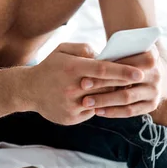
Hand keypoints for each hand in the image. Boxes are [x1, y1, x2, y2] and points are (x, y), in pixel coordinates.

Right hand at [28, 42, 143, 124]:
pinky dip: (96, 105)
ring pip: (101, 100)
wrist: (28, 90)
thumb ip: (83, 48)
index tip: (139, 73)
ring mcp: (71, 105)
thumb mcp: (61, 50)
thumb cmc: (49, 67)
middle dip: (120, 83)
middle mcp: (71, 88)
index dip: (123, 71)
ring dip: (108, 95)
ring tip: (109, 88)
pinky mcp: (70, 118)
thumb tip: (103, 55)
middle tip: (131, 80)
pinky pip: (92, 112)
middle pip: (105, 86)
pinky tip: (90, 98)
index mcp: (71, 68)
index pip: (103, 69)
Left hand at [80, 45, 166, 117]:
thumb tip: (91, 56)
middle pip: (125, 81)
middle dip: (102, 84)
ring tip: (86, 102)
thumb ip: (114, 52)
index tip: (86, 70)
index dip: (105, 68)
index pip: (126, 64)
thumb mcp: (127, 50)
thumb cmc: (132, 59)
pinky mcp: (152, 106)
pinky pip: (130, 111)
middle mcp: (156, 75)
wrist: (153, 74)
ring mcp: (155, 92)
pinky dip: (113, 112)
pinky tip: (98, 111)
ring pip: (126, 98)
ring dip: (105, 101)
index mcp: (150, 57)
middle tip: (82, 86)